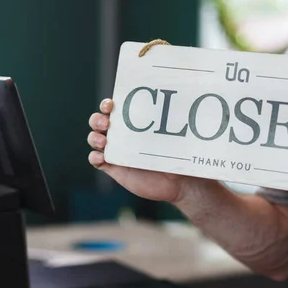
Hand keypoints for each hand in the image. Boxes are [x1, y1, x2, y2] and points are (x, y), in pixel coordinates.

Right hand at [88, 99, 202, 203]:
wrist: (178, 183)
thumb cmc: (179, 156)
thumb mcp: (177, 139)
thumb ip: (178, 125)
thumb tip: (193, 105)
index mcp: (133, 124)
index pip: (114, 109)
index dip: (107, 104)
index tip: (111, 104)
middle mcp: (121, 135)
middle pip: (98, 121)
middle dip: (97, 119)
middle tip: (107, 123)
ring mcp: (116, 151)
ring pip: (95, 139)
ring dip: (94, 137)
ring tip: (104, 142)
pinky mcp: (114, 168)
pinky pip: (96, 160)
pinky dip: (95, 157)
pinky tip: (102, 157)